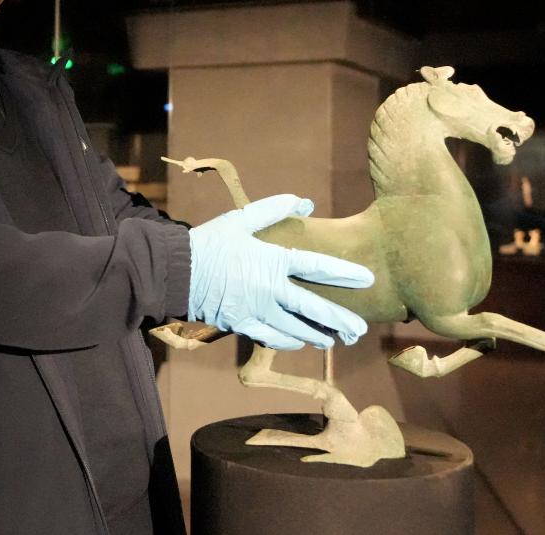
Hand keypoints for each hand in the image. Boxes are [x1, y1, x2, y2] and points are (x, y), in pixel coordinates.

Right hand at [188, 194, 373, 349]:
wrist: (176, 271)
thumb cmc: (209, 241)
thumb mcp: (241, 219)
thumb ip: (274, 209)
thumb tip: (306, 201)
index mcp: (271, 261)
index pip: (317, 267)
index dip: (344, 272)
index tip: (367, 278)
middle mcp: (268, 290)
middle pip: (312, 308)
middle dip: (339, 319)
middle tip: (360, 329)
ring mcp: (255, 311)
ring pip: (294, 329)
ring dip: (316, 335)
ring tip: (333, 340)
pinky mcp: (242, 324)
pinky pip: (271, 337)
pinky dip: (288, 341)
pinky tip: (299, 342)